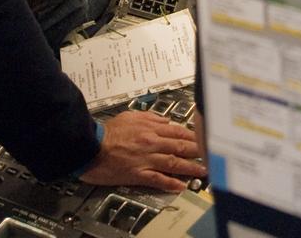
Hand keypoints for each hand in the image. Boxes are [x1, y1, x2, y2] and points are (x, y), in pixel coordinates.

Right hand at [79, 110, 206, 192]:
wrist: (91, 146)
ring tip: (202, 171)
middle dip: (196, 151)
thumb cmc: (107, 132)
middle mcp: (151, 143)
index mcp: (149, 128)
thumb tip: (165, 120)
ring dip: (190, 167)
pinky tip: (181, 186)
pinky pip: (158, 179)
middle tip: (209, 155)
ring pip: (173, 162)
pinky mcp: (138, 174)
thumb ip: (150, 117)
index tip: (202, 139)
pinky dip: (170, 183)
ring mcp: (146, 159)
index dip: (192, 136)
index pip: (177, 131)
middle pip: (179, 146)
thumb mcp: (130, 116)